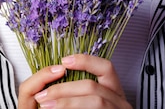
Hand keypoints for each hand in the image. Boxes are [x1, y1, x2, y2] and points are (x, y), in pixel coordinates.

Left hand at [17, 54, 131, 108]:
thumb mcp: (89, 99)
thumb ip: (80, 89)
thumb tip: (60, 72)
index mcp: (115, 92)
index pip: (106, 68)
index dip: (86, 61)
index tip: (64, 61)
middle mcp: (121, 102)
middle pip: (93, 86)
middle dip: (64, 89)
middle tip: (43, 95)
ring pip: (95, 101)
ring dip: (66, 102)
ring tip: (47, 105)